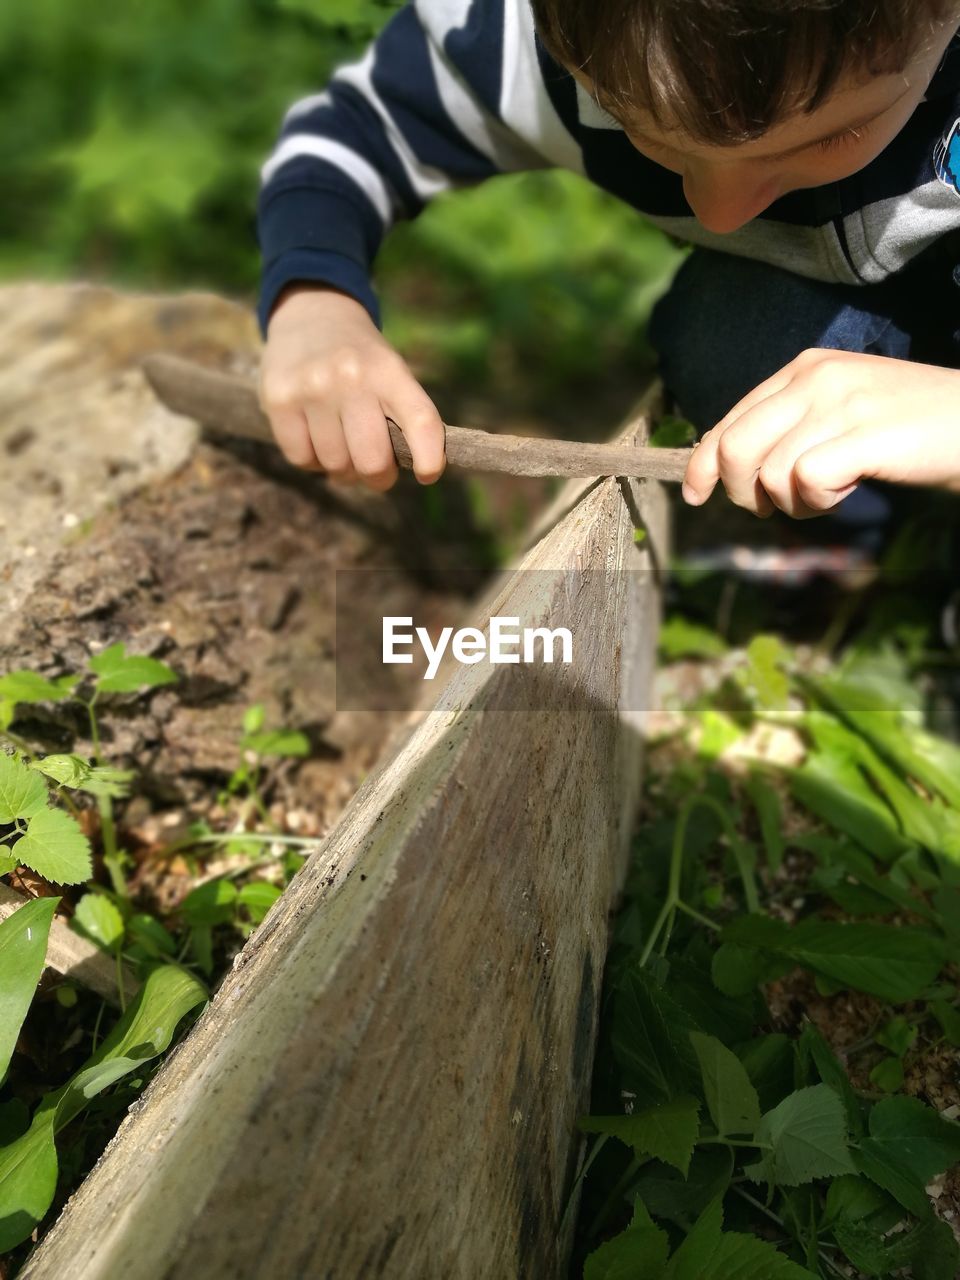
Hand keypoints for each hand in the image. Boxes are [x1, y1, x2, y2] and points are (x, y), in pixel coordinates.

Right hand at [259, 285, 445, 490]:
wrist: (312, 313)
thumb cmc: (362, 359)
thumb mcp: (391, 371)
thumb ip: (404, 416)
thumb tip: (414, 469)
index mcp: (388, 370)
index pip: (420, 421)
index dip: (430, 458)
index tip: (427, 474)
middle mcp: (350, 378)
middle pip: (372, 461)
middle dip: (378, 477)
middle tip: (377, 471)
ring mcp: (311, 389)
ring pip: (335, 465)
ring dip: (343, 470)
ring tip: (343, 448)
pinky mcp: (278, 400)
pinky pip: (302, 459)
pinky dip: (313, 462)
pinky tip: (317, 441)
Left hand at [681, 349, 959, 517]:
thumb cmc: (906, 429)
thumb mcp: (839, 413)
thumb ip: (788, 428)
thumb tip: (729, 468)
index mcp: (802, 368)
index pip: (729, 420)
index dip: (703, 463)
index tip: (697, 494)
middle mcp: (816, 377)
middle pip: (735, 446)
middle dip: (739, 491)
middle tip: (768, 507)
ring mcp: (841, 403)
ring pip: (769, 473)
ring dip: (792, 503)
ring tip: (829, 494)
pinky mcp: (864, 434)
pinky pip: (805, 481)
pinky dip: (818, 502)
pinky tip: (846, 491)